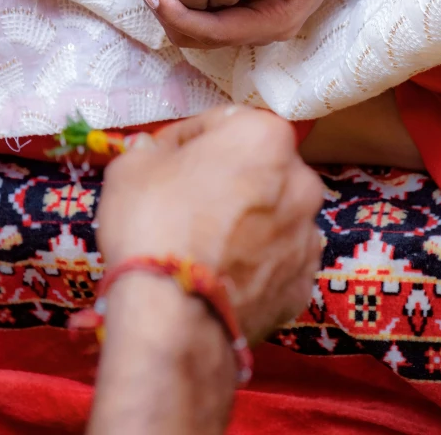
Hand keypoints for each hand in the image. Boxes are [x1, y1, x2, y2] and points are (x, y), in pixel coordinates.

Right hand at [97, 107, 322, 342]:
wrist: (174, 316)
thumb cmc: (154, 223)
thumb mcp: (132, 165)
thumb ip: (154, 148)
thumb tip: (161, 154)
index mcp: (265, 136)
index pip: (221, 123)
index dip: (187, 139)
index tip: (164, 158)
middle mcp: (301, 179)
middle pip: (255, 168)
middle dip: (224, 178)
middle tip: (184, 200)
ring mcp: (308, 234)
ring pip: (270, 213)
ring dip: (244, 219)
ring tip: (204, 243)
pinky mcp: (304, 282)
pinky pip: (275, 259)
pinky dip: (254, 261)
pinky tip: (221, 274)